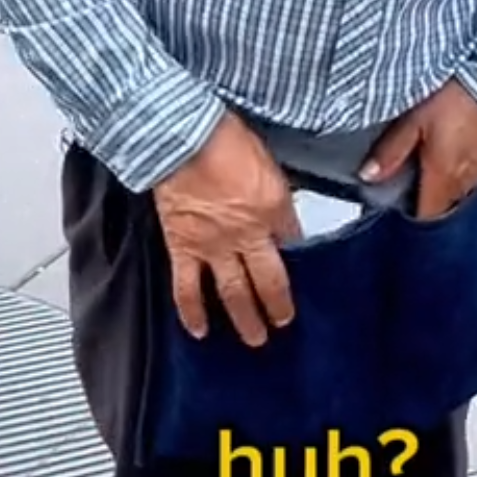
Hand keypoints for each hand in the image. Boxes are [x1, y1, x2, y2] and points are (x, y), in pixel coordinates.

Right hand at [153, 111, 301, 346]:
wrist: (182, 136)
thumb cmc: (223, 137)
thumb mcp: (266, 158)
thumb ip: (276, 190)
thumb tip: (282, 208)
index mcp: (273, 207)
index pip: (292, 236)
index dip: (295, 247)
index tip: (294, 256)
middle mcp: (247, 234)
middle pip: (269, 281)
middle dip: (278, 306)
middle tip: (283, 323)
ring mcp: (214, 246)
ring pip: (234, 293)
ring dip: (246, 320)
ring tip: (255, 339)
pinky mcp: (183, 248)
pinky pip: (188, 288)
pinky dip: (192, 313)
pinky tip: (199, 331)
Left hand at [359, 79, 476, 220]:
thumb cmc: (453, 98)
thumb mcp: (413, 120)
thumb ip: (391, 152)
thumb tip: (367, 176)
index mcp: (442, 178)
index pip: (424, 215)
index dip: (407, 208)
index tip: (394, 191)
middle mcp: (464, 182)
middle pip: (439, 204)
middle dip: (423, 193)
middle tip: (407, 168)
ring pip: (455, 189)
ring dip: (440, 179)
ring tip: (427, 152)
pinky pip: (470, 174)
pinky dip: (457, 167)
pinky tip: (449, 145)